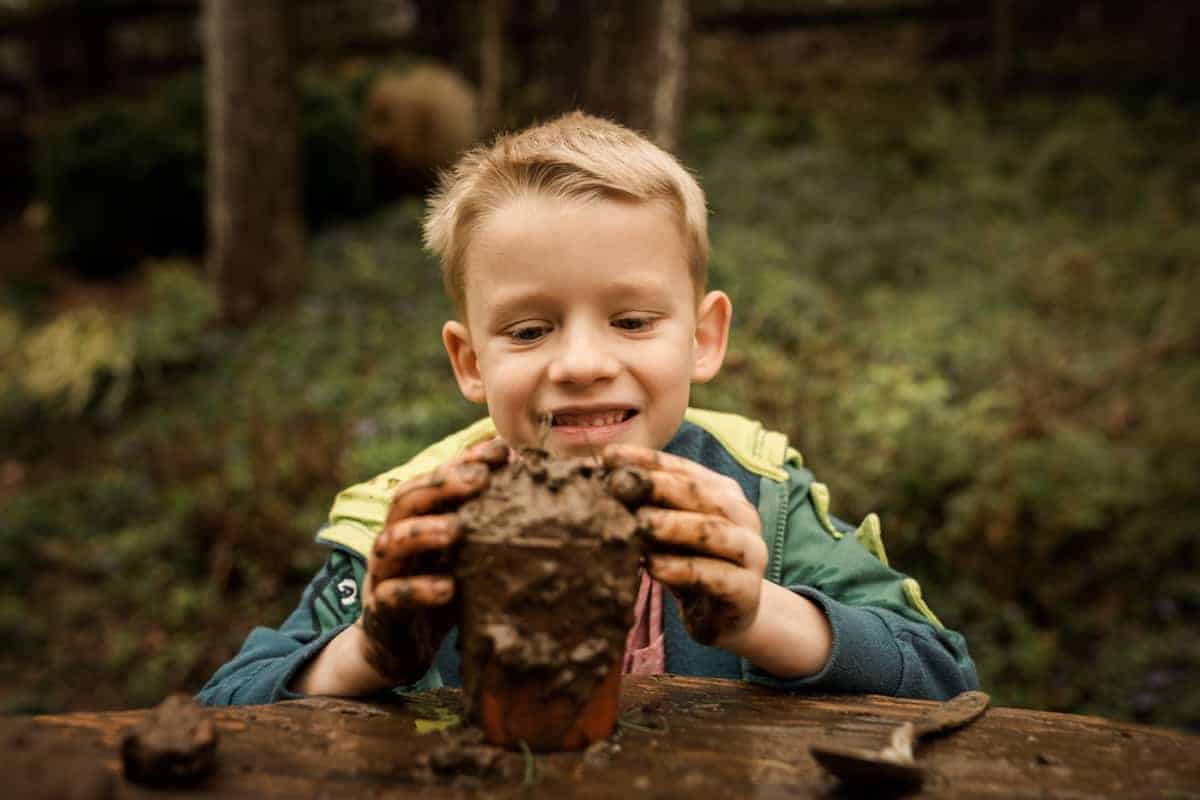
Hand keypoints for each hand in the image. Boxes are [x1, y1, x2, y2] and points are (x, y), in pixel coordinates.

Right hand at [357, 438, 509, 684]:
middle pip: (409, 499)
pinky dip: (418, 589)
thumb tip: (532, 481)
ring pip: (393, 541)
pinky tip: (447, 588)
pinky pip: (393, 596)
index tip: (501, 451)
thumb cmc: (441, 588)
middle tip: (479, 479)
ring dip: (423, 531)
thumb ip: (487, 521)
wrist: (398, 648)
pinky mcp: (381, 612)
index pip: (436, 477)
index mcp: (417, 517)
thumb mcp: (466, 553)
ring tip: (456, 529)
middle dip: (442, 484)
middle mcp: (395, 537)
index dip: (465, 459)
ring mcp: (384, 573)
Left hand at [603, 444, 766, 647]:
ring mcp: (751, 553)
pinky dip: (683, 570)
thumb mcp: (666, 533)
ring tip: (640, 523)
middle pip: (700, 494)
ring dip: (674, 525)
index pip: (683, 469)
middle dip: (657, 487)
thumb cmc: (690, 564)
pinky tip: (653, 567)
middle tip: (619, 485)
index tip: (608, 457)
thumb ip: (645, 508)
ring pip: (713, 532)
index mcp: (723, 493)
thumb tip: (602, 482)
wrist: (724, 617)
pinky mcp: (747, 591)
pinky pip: (715, 577)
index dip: (646, 461)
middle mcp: (742, 516)